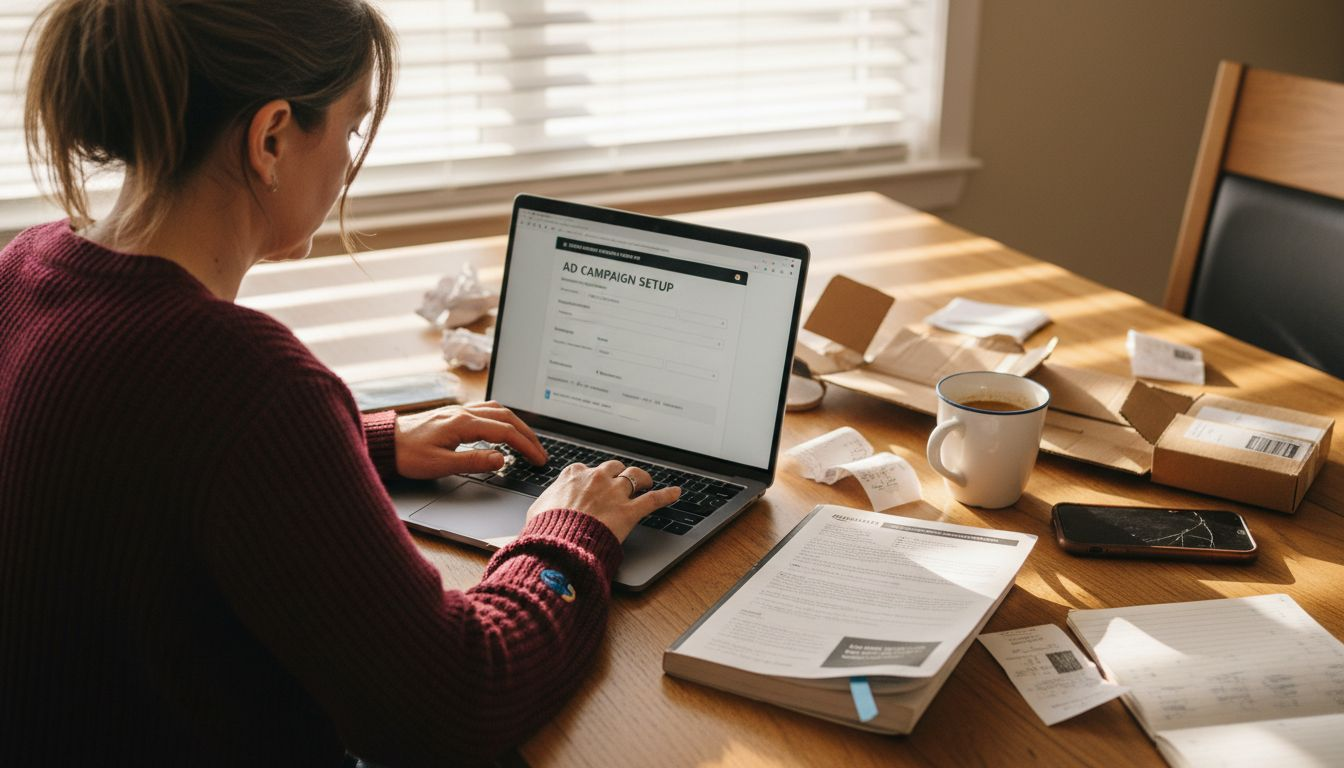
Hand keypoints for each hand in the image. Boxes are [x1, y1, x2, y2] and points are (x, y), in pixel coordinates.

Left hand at [394, 401, 546, 478]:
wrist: (385, 442)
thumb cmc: (409, 455)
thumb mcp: (441, 464)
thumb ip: (474, 461)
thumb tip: (503, 458)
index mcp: (464, 424)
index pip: (506, 432)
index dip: (526, 446)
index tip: (539, 459)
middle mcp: (464, 412)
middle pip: (507, 417)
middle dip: (528, 434)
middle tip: (540, 452)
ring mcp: (459, 411)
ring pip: (498, 410)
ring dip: (517, 424)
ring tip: (527, 441)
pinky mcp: (454, 414)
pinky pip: (486, 410)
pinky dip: (502, 419)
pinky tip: (502, 429)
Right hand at [528, 460, 680, 541]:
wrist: (560, 542)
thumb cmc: (546, 529)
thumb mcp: (537, 511)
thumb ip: (546, 503)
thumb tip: (543, 509)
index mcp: (573, 476)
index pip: (584, 469)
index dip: (590, 476)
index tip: (591, 483)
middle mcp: (596, 479)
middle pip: (613, 467)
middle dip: (618, 473)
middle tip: (621, 481)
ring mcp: (614, 493)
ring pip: (635, 476)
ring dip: (642, 478)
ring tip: (646, 482)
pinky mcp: (629, 510)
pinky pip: (653, 499)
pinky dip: (667, 495)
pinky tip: (676, 493)